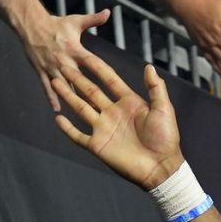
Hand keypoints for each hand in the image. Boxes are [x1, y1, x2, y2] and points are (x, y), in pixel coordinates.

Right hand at [22, 9, 109, 109]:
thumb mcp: (76, 21)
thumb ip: (94, 19)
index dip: (103, 73)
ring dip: (72, 99)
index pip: (92, 63)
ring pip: (63, 86)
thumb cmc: (56, 24)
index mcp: (75, 49)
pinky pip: (47, 87)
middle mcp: (64, 60)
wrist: (30, 24)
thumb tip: (109, 12)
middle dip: (89, 93)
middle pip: (79, 79)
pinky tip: (57, 110)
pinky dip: (52, 98)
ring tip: (82, 112)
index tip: (114, 85)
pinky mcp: (41, 71)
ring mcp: (51, 67)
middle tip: (101, 107)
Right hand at [53, 51, 183, 189]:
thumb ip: (156, 88)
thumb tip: (149, 66)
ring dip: (68, 96)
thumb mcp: (163, 109)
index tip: (84, 54)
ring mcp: (104, 129)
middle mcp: (113, 113)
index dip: (97, 67)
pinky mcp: (97, 145)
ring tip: (54, 82)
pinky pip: (78, 135)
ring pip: (81, 108)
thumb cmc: (166, 138)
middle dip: (76, 78)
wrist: (160, 167)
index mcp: (128, 102)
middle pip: (90, 91)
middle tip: (62, 63)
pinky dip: (67, 128)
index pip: (109, 80)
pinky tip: (58, 118)